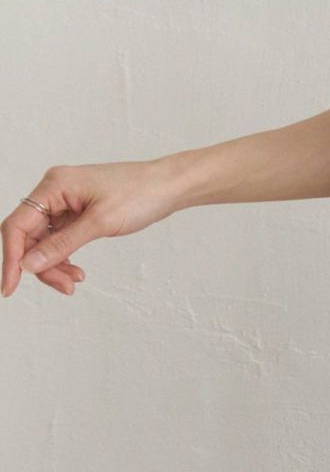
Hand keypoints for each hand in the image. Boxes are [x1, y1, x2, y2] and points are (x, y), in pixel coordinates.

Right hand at [1, 159, 180, 297]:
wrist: (170, 186)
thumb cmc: (142, 193)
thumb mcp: (100, 222)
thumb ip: (62, 244)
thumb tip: (29, 264)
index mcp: (55, 185)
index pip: (18, 225)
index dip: (11, 258)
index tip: (11, 286)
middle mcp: (55, 191)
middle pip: (30, 237)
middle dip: (42, 266)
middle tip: (64, 286)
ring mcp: (66, 201)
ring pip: (44, 242)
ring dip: (54, 265)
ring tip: (74, 282)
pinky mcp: (78, 211)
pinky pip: (59, 239)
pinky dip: (64, 257)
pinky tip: (77, 271)